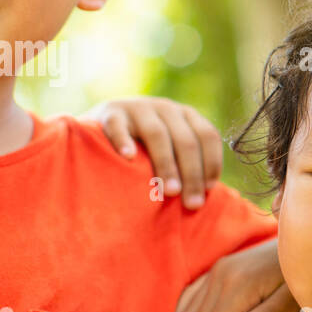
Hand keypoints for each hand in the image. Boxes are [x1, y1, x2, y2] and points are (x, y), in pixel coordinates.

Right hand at [87, 97, 222, 209]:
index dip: (211, 162)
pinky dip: (124, 141)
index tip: (209, 190)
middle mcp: (165, 108)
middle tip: (192, 203)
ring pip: (157, 134)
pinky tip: (128, 158)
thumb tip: (206, 198)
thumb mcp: (170, 148)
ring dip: (167, 164)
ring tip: (170, 191)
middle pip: (186, 140)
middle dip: (192, 174)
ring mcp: (137, 107)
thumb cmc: (143, 148)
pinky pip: (118, 126)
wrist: (99, 128)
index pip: (207, 135)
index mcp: (186, 115)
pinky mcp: (110, 113)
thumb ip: (186, 163)